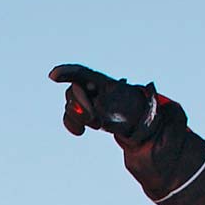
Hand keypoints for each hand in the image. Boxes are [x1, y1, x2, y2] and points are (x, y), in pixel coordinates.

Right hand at [48, 63, 165, 141]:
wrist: (136, 122)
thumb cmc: (141, 111)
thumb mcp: (146, 107)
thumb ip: (147, 100)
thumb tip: (151, 87)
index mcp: (106, 83)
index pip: (83, 73)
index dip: (67, 72)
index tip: (52, 77)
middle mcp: (93, 89)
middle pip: (74, 91)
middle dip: (80, 104)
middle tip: (95, 119)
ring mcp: (87, 101)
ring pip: (70, 104)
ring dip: (78, 117)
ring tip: (97, 125)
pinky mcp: (84, 114)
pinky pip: (69, 116)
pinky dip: (71, 123)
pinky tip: (80, 132)